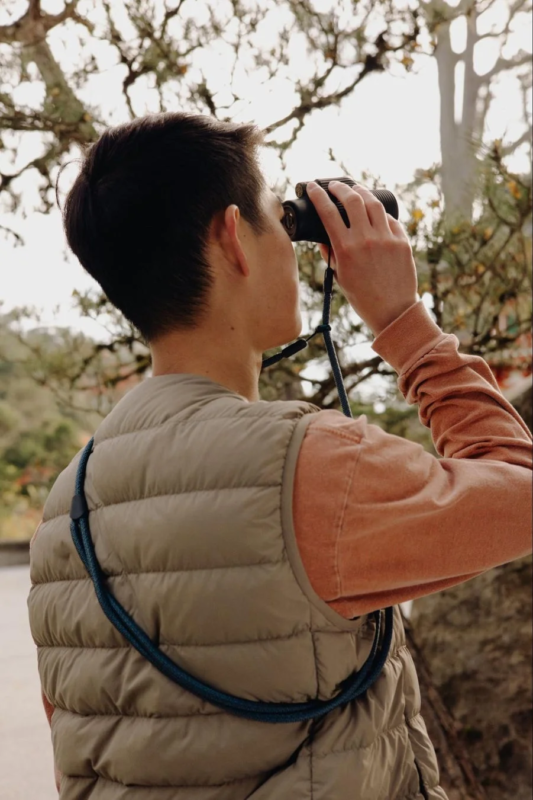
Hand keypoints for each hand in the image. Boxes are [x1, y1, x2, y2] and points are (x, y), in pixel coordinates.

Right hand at [306, 181, 418, 336]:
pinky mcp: (402, 241)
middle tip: (334, 185)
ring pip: (373, 203)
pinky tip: (375, 212)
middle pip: (352, 199)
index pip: (327, 212)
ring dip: (362, 192)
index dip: (318, 195)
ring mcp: (386, 238)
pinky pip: (390, 219)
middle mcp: (366, 239)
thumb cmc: (363, 297)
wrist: (393, 311)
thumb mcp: (340, 277)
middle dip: (340, 187)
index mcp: (346, 248)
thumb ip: (330, 254)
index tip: (312, 186)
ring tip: (355, 190)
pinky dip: (380, 213)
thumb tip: (322, 237)